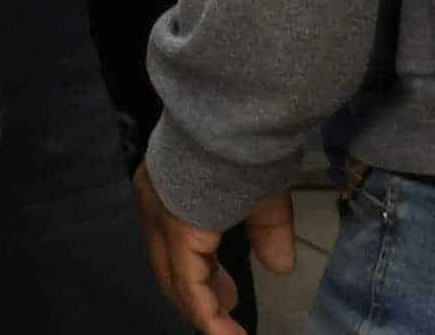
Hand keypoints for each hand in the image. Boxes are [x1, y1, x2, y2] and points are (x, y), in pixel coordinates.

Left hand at [135, 158, 291, 332]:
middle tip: (228, 310)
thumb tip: (280, 266)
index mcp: (169, 187)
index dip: (200, 271)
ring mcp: (162, 217)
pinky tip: (228, 334)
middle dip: (200, 292)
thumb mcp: (261, 194)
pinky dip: (208, 314)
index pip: (174, 241)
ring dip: (204, 311)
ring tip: (229, 333)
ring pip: (176, 279)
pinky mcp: (178, 231)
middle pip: (169, 263)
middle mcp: (155, 202)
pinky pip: (189, 285)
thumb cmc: (248, 147)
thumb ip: (267, 230)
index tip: (227, 294)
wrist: (236, 121)